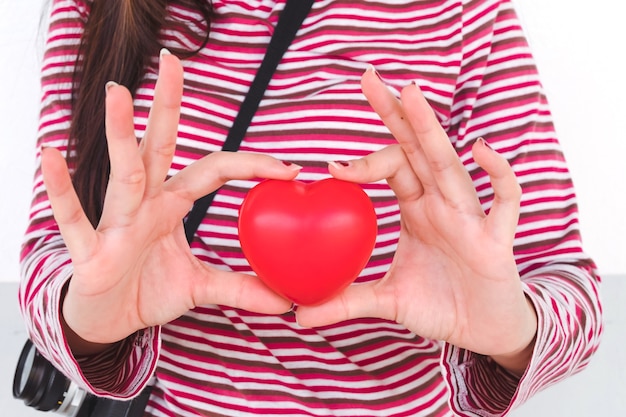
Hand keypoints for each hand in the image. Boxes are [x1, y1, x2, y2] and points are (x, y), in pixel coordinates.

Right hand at [42, 52, 297, 351]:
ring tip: (119, 93)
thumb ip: (239, 289)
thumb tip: (286, 301)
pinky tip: (51, 154)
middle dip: (168, 105)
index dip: (249, 165)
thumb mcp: (199, 288)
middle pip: (159, 146)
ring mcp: (117, 222)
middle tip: (172, 60)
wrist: (108, 320)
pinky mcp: (90, 250)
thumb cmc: (148, 290)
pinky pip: (74, 216)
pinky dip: (62, 188)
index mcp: (172, 205)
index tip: (289, 168)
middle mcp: (145, 203)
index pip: (214, 171)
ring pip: (122, 172)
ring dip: (120, 134)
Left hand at [296, 67, 536, 374]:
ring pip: (449, 165)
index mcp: (418, 209)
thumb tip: (298, 314)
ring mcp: (470, 216)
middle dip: (396, 114)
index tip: (330, 168)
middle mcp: (442, 204)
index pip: (392, 167)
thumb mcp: (387, 301)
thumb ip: (346, 301)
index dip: (363, 163)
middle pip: (417, 150)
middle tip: (369, 78)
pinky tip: (480, 150)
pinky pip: (503, 200)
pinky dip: (497, 175)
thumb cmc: (441, 305)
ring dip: (430, 131)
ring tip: (412, 94)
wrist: (483, 332)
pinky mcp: (496, 239)